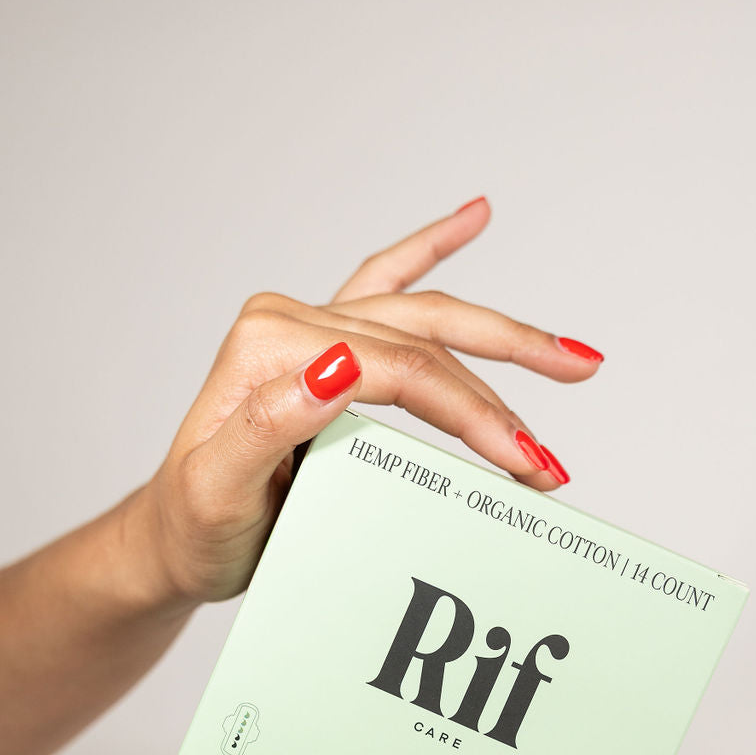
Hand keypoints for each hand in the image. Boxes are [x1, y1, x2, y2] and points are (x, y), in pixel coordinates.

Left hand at [131, 197, 603, 606]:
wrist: (174, 538)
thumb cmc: (196, 526)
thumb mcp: (217, 492)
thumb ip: (269, 426)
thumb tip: (339, 366)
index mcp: (269, 349)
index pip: (396, 368)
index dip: (471, 410)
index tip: (524, 459)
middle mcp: (291, 325)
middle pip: (423, 336)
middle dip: (510, 365)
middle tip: (581, 377)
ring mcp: (309, 330)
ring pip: (424, 319)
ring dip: (500, 337)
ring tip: (569, 357)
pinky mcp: (322, 348)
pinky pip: (385, 284)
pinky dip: (430, 248)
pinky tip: (473, 217)